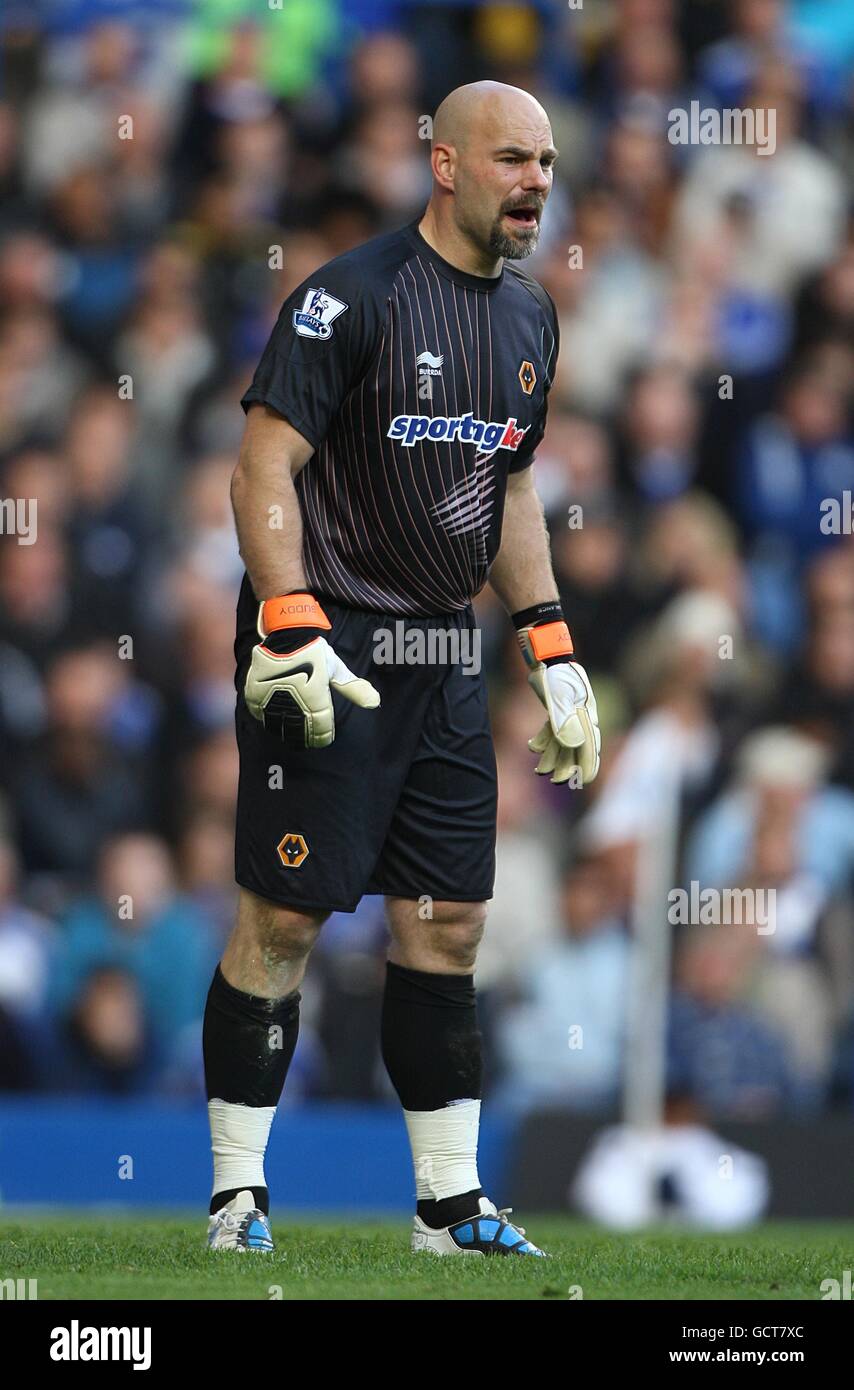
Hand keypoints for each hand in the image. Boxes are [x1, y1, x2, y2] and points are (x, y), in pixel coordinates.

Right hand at [244, 595, 379, 747]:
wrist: (285, 631)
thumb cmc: (314, 651)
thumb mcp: (336, 668)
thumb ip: (353, 688)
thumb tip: (375, 703)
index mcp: (313, 695)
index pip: (320, 728)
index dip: (323, 736)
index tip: (325, 738)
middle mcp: (291, 698)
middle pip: (299, 730)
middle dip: (306, 736)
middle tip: (310, 739)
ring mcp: (270, 697)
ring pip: (280, 725)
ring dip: (288, 731)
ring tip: (295, 735)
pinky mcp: (254, 694)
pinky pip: (262, 715)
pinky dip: (270, 720)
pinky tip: (278, 722)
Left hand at [527, 658, 600, 785]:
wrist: (547, 653)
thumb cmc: (555, 675)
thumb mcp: (560, 698)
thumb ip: (565, 722)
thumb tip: (572, 746)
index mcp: (585, 716)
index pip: (589, 746)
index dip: (588, 764)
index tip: (584, 781)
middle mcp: (580, 717)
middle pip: (576, 748)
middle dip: (566, 766)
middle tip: (555, 781)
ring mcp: (569, 714)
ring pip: (562, 742)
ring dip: (552, 757)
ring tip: (539, 771)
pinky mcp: (557, 709)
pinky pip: (552, 731)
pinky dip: (543, 741)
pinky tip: (532, 747)